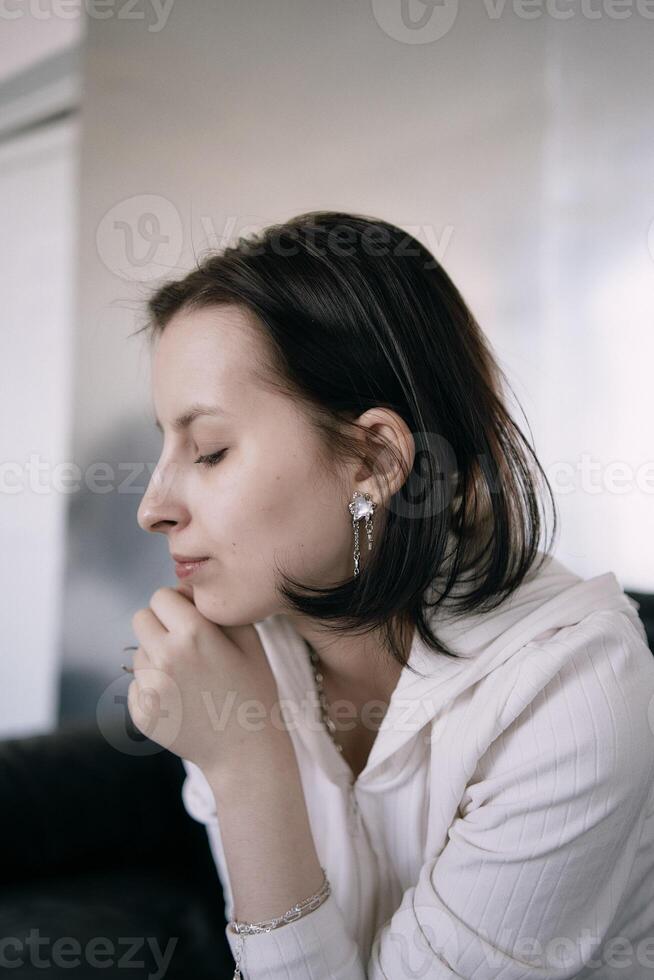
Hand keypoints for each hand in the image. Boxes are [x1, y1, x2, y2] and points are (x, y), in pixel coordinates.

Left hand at [128, 585, 283, 777]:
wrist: (246, 752)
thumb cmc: (253, 690)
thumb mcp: (250, 640)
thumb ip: (216, 608)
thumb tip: (187, 591)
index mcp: (192, 634)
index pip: (160, 596)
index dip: (176, 603)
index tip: (191, 618)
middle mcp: (164, 657)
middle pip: (140, 618)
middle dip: (160, 624)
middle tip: (185, 643)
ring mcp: (149, 688)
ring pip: (139, 653)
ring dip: (157, 656)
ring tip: (189, 677)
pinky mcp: (140, 712)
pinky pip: (137, 684)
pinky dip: (154, 687)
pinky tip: (182, 700)